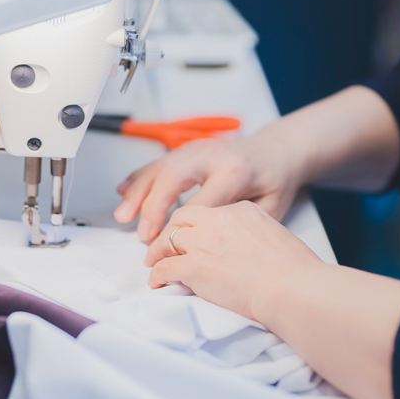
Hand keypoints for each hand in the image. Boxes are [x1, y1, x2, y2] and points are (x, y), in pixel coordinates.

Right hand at [114, 134, 302, 241]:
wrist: (277, 151)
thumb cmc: (274, 180)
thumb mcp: (272, 206)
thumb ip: (241, 223)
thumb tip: (211, 245)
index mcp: (235, 172)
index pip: (199, 203)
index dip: (180, 227)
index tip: (167, 249)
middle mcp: (211, 156)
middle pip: (172, 178)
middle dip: (152, 206)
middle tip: (142, 234)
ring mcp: (195, 149)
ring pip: (159, 168)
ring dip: (136, 192)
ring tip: (122, 215)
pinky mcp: (186, 149)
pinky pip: (157, 162)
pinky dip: (138, 177)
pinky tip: (123, 191)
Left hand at [144, 201, 323, 321]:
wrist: (292, 288)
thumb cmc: (293, 270)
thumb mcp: (273, 233)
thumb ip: (251, 232)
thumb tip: (240, 245)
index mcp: (240, 210)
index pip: (207, 211)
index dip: (195, 224)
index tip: (191, 234)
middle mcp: (217, 220)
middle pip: (181, 219)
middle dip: (169, 231)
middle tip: (163, 243)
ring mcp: (202, 243)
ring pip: (167, 240)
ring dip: (157, 252)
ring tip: (153, 261)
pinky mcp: (193, 266)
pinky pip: (165, 268)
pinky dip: (157, 275)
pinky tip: (156, 281)